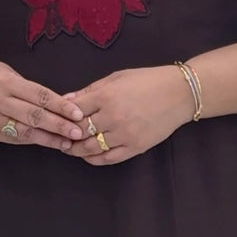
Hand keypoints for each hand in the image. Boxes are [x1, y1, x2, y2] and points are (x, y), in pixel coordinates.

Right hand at [0, 59, 85, 148]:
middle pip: (34, 116)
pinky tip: (46, 143)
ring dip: (48, 139)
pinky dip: (31, 141)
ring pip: (24, 132)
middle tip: (78, 133)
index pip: (40, 96)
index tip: (78, 114)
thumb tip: (56, 105)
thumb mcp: (7, 72)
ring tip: (66, 143)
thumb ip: (29, 89)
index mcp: (7, 83)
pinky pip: (13, 138)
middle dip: (59, 126)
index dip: (60, 106)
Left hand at [61, 65, 194, 164]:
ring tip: (69, 148)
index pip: (75, 110)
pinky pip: (108, 158)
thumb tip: (67, 99)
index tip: (56, 119)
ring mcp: (124, 134)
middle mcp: (113, 116)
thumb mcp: (117, 78)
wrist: (180, 94)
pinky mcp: (135, 147)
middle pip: (79, 131)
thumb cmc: (147, 81)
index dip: (62, 116)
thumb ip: (91, 90)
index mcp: (107, 96)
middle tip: (58, 137)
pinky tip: (88, 156)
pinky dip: (94, 159)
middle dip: (66, 135)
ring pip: (91, 148)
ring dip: (76, 149)